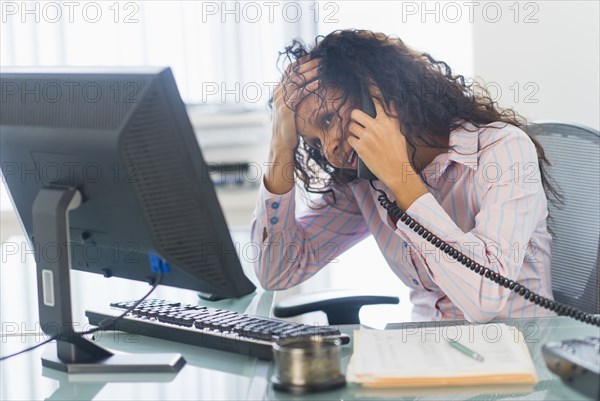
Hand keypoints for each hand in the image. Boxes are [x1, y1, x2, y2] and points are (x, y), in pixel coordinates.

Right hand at [271, 57, 318, 153]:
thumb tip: (306, 86)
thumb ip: (294, 96)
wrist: (282, 142)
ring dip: (310, 72)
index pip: (290, 70)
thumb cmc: (290, 126)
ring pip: (296, 81)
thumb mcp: (291, 107)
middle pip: (294, 72)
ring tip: (322, 67)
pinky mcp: (286, 108)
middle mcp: (278, 92)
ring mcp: (280, 100)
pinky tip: (319, 82)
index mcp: (279, 90)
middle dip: (308, 64)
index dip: (302, 62)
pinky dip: (309, 87)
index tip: (314, 55)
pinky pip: (299, 94)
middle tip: (322, 58)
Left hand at [347, 89, 427, 208]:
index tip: (365, 78)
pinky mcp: (360, 147)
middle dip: (354, 116)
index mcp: (388, 121)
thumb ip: (392, 119)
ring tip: (361, 137)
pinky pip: (350, 139)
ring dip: (353, 131)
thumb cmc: (398, 153)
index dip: (370, 88)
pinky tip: (359, 145)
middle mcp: (377, 126)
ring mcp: (367, 136)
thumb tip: (389, 105)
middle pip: (356, 113)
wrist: (397, 171)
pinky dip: (353, 142)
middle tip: (356, 121)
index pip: (378, 100)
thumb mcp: (399, 133)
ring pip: (351, 126)